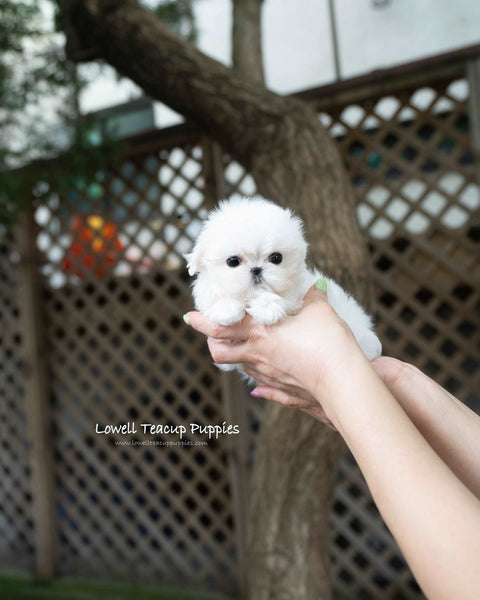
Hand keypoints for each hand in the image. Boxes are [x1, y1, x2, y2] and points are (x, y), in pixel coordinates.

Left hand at [185, 283, 364, 427]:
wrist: (343, 381)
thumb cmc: (328, 342)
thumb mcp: (320, 312)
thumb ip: (314, 299)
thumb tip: (317, 288)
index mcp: (261, 333)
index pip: (221, 327)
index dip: (202, 322)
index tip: (190, 317)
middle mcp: (258, 355)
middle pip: (221, 353)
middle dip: (212, 344)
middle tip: (214, 335)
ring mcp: (269, 375)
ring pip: (241, 368)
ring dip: (236, 358)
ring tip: (242, 347)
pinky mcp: (284, 390)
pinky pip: (263, 385)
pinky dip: (258, 379)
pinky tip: (260, 382)